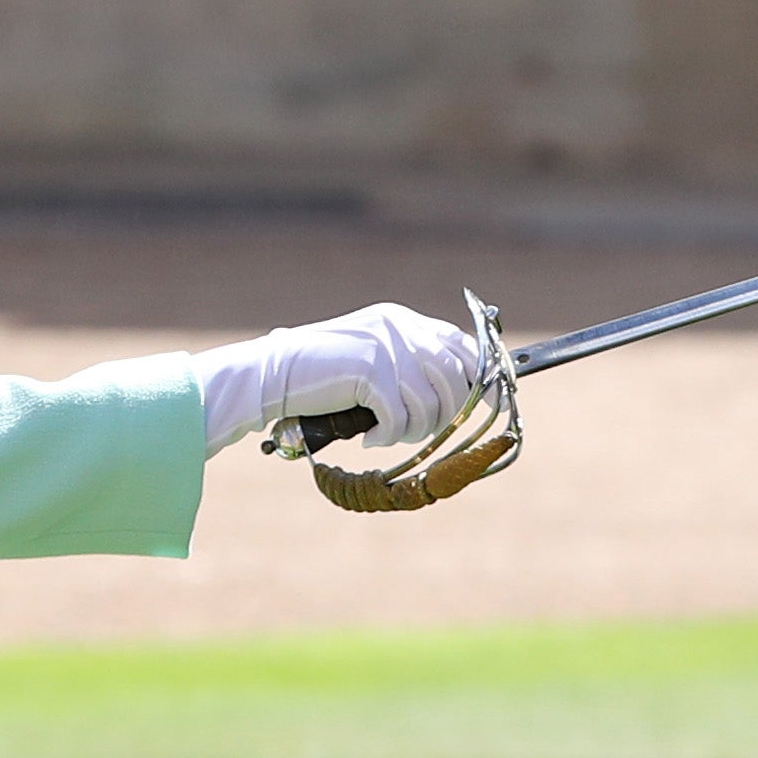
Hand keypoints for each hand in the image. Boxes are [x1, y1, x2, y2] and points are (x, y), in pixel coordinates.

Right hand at [190, 304, 482, 454]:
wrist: (272, 374)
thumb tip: (464, 395)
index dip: (481, 378)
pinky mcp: (371, 370)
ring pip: (432, 403)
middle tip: (414, 431)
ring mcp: (386, 346)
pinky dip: (387, 436)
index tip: (485, 405)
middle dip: (445, 415)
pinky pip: (401, 417)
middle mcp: (400, 327)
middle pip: (456, 378)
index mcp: (403, 321)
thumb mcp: (371, 360)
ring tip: (386, 433)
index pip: (463, 345)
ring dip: (413, 430)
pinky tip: (369, 437)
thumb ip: (410, 366)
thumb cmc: (322, 376)